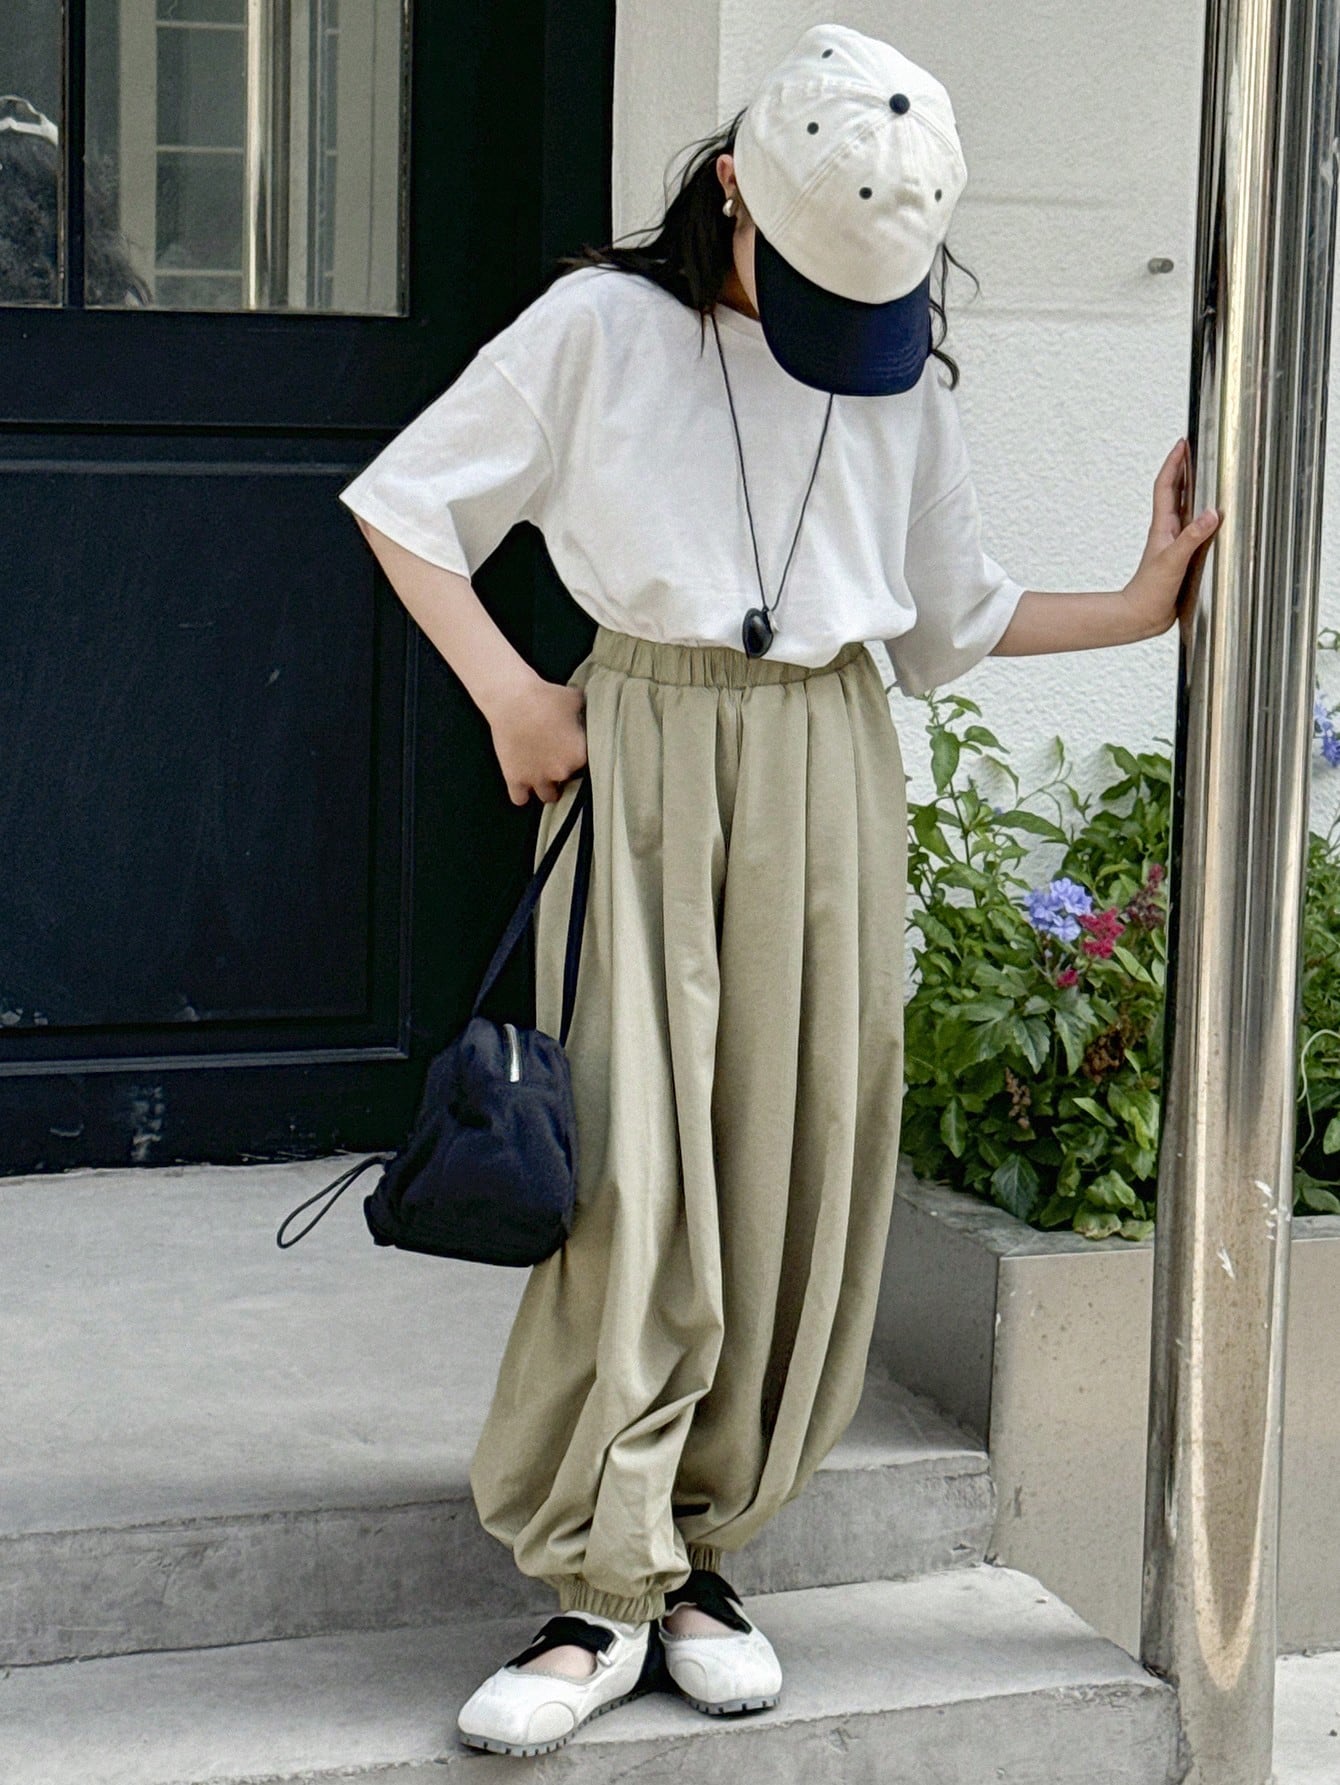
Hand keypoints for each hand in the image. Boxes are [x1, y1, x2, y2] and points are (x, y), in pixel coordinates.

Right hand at [486, 676, 587, 806]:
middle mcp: (561, 772)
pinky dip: (521, 794)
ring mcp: (537, 778)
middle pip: (569, 781)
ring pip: (548, 796)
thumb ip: (587, 714)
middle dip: (564, 772)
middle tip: (556, 756)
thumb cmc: (546, 696)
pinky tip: (523, 784)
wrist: (512, 698)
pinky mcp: (515, 779)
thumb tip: (595, 712)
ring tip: (543, 775)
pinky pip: (520, 799)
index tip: (573, 751)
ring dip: (547, 788)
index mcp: (580, 755)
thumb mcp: (577, 700)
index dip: (580, 759)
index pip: (589, 767)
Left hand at [1122, 438, 1220, 638]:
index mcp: (1163, 526)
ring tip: (1206, 473)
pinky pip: (1194, 528)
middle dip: (1184, 469)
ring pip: (1185, 509)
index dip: (1174, 464)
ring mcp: (1174, 543)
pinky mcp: (1182, 557)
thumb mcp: (1173, 560)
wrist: (1142, 616)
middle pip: (1176, 492)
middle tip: (1195, 448)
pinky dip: (1203, 516)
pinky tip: (1213, 517)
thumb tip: (1213, 513)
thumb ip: (1192, 537)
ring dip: (1193, 489)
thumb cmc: (1151, 590)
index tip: (1182, 443)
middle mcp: (1168, 531)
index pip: (1166, 487)